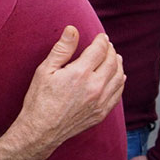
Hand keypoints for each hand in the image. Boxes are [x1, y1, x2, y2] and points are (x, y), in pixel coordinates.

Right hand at [0, 26, 124, 159]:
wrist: (42, 130)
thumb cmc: (39, 99)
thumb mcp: (45, 70)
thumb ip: (62, 49)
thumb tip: (72, 29)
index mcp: (80, 73)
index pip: (99, 50)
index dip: (102, 40)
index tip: (101, 36)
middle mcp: (95, 86)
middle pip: (112, 62)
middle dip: (111, 50)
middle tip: (107, 44)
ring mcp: (101, 101)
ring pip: (119, 77)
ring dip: (118, 64)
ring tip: (115, 57)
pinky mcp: (102, 112)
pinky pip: (118, 93)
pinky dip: (120, 81)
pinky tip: (118, 77)